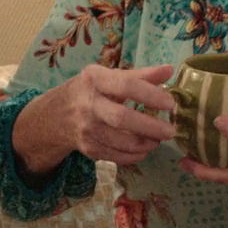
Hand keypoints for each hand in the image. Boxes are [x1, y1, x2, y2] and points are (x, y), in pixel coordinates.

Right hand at [55, 62, 178, 164]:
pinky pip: (115, 156)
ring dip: (145, 143)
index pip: (126, 85)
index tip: (171, 104)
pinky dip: (134, 155)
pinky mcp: (88, 148)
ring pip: (120, 142)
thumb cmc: (91, 91)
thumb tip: (169, 71)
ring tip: (159, 139)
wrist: (57, 115)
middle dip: (150, 127)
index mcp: (95, 79)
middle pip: (121, 118)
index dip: (150, 95)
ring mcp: (86, 129)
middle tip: (171, 131)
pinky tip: (144, 149)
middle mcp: (88, 104)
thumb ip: (141, 76)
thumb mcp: (110, 77)